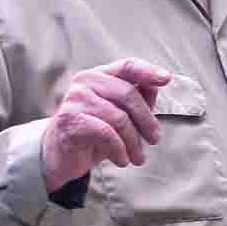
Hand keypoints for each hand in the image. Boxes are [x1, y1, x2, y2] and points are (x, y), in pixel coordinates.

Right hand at [41, 58, 171, 191]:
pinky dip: (119, 150)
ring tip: (138, 158)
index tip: (167, 79)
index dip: (148, 71)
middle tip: (155, 140)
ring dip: (134, 142)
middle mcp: (85, 81)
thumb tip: (157, 85)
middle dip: (147, 120)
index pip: (127, 65)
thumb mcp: (119, 113)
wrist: (59, 157)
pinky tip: (122, 160)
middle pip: (128, 94)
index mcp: (100, 75)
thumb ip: (138, 97)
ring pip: (119, 117)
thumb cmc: (94, 132)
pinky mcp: (70, 120)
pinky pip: (106, 133)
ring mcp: (75, 99)